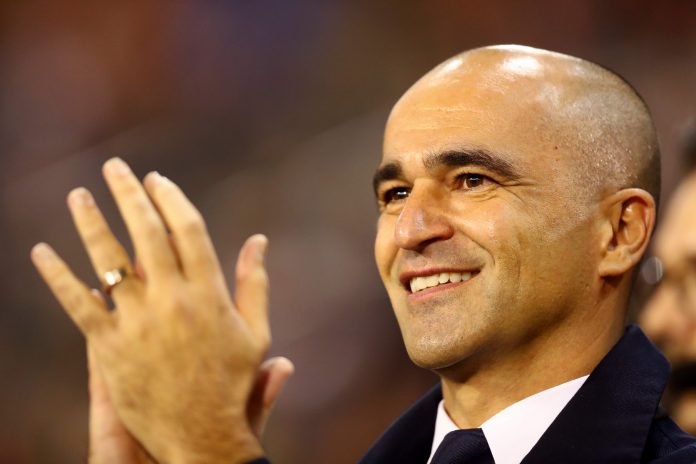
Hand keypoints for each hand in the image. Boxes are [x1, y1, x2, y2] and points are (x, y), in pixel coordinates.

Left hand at [32, 158, 290, 462]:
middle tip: (116, 168)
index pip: (187, 230)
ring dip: (91, 222)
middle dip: (130, 194)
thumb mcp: (255, 332)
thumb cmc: (232, 382)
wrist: (202, 434)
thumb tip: (259, 240)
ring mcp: (139, 322)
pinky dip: (57, 277)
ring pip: (109, 259)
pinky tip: (41, 252)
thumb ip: (256, 283)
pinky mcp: (110, 347)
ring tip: (78, 195)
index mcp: (210, 293)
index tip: (157, 180)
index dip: (171, 199)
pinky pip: (78, 304)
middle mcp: (173, 300)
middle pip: (147, 233)